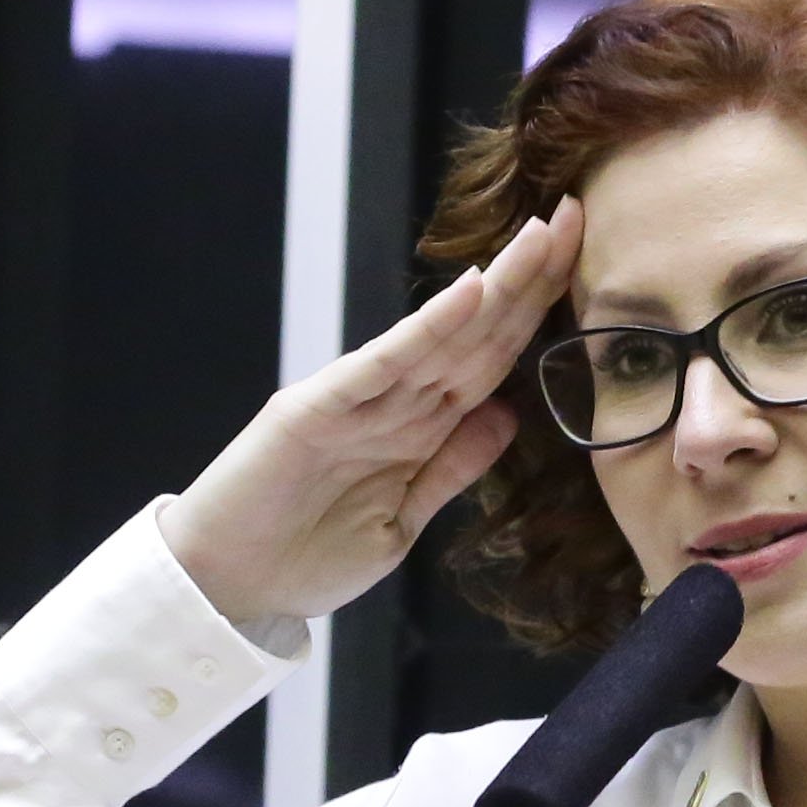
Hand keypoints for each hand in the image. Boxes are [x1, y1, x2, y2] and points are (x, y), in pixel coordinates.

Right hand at [161, 200, 582, 630]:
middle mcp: (392, 403)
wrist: (222, 590)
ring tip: (539, 236)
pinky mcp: (317, 408)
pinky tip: (469, 294)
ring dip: (494, 288)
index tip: (584, 266)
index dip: (536, 314)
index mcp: (416, 429)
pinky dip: (427, 329)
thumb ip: (451, 468)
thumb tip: (508, 416)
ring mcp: (355, 400)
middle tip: (574, 217)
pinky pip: (385, 364)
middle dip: (528, 279)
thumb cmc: (301, 559)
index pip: (489, 360)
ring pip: (442, 337)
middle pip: (476, 334)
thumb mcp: (402, 522)